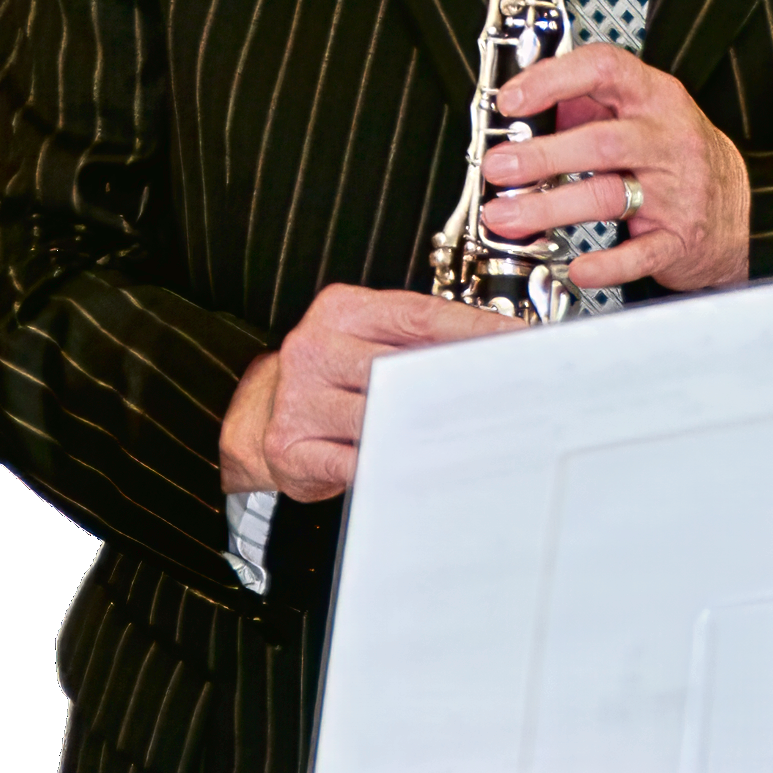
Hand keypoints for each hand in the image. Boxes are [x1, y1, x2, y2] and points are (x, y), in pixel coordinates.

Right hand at [219, 285, 517, 499]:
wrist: (259, 413)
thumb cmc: (330, 373)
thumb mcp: (368, 336)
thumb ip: (418, 337)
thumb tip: (489, 346)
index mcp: (340, 309)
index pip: (419, 315)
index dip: (472, 329)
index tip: (513, 341)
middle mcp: (314, 347)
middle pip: (400, 365)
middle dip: (454, 382)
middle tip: (502, 394)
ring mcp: (299, 397)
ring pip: (378, 414)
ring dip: (425, 427)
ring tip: (467, 432)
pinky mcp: (289, 446)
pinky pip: (351, 459)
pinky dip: (388, 463)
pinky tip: (415, 463)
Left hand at [479, 45, 749, 293]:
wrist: (739, 208)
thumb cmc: (675, 156)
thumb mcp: (640, 114)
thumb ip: (586, 106)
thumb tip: (523, 111)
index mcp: (654, 97)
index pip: (604, 70)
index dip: (553, 80)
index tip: (511, 100)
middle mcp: (667, 140)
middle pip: (601, 142)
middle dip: (543, 155)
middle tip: (498, 167)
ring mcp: (677, 191)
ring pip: (610, 195)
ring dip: (551, 207)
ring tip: (506, 217)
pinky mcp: (680, 239)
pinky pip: (640, 253)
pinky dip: (607, 264)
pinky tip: (577, 267)